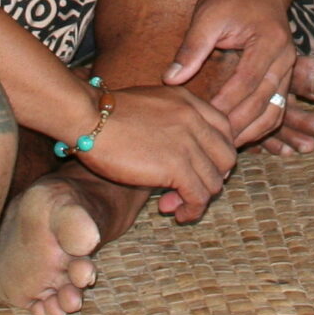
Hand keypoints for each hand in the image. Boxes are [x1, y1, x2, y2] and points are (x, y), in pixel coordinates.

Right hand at [78, 85, 238, 224]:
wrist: (87, 117)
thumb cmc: (104, 114)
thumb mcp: (149, 105)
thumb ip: (170, 121)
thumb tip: (175, 151)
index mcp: (189, 102)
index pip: (225, 130)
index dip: (216, 155)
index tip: (198, 169)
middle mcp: (195, 120)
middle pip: (226, 157)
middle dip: (212, 178)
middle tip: (187, 190)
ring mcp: (188, 143)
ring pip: (214, 181)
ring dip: (198, 199)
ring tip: (173, 205)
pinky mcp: (177, 167)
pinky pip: (199, 196)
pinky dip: (191, 210)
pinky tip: (174, 213)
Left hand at [163, 0, 297, 145]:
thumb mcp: (207, 16)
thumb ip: (191, 48)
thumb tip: (171, 78)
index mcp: (268, 40)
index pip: (246, 81)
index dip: (226, 104)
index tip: (206, 120)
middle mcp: (284, 56)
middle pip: (264, 101)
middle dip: (240, 125)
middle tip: (216, 144)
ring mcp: (288, 66)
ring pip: (275, 109)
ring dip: (254, 130)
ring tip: (228, 146)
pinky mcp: (284, 73)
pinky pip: (277, 106)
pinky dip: (262, 124)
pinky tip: (242, 135)